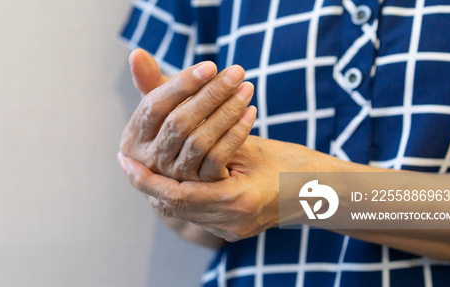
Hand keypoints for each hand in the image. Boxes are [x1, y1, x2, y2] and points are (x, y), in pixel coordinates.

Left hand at [117, 136, 319, 240]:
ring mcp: (233, 231)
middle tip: (127, 163)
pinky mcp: (234, 231)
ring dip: (160, 190)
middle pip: (174, 206)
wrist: (324, 191)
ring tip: (139, 169)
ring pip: (182, 212)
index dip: (146, 178)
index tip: (125, 160)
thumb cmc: (292, 161)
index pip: (176, 195)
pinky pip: (197, 213)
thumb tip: (172, 129)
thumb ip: (212, 142)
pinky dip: (180, 194)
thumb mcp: (250, 145)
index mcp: (237, 201)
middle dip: (148, 183)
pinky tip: (168, 179)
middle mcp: (231, 223)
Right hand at [120, 49, 254, 181]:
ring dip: (226, 112)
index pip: (154, 106)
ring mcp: (174, 176)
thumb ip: (152, 82)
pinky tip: (251, 112)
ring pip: (199, 141)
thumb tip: (136, 54)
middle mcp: (149, 160)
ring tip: (247, 88)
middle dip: (209, 95)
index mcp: (134, 137)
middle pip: (178, 123)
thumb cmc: (178, 130)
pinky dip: (237, 133)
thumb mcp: (164, 108)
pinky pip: (218, 157)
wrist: (197, 173)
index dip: (181, 85)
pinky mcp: (200, 188)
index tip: (210, 66)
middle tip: (237, 72)